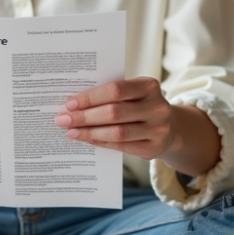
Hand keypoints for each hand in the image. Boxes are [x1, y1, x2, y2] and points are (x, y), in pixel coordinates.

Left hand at [54, 77, 177, 160]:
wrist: (170, 127)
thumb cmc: (141, 106)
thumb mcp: (133, 93)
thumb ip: (111, 95)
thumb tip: (74, 104)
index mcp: (149, 86)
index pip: (115, 90)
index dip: (90, 97)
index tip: (69, 104)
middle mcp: (156, 107)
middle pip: (114, 112)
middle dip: (85, 116)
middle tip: (63, 119)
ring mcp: (157, 129)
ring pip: (117, 132)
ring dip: (89, 132)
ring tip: (71, 132)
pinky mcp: (153, 148)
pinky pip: (121, 146)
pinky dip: (101, 142)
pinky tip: (87, 139)